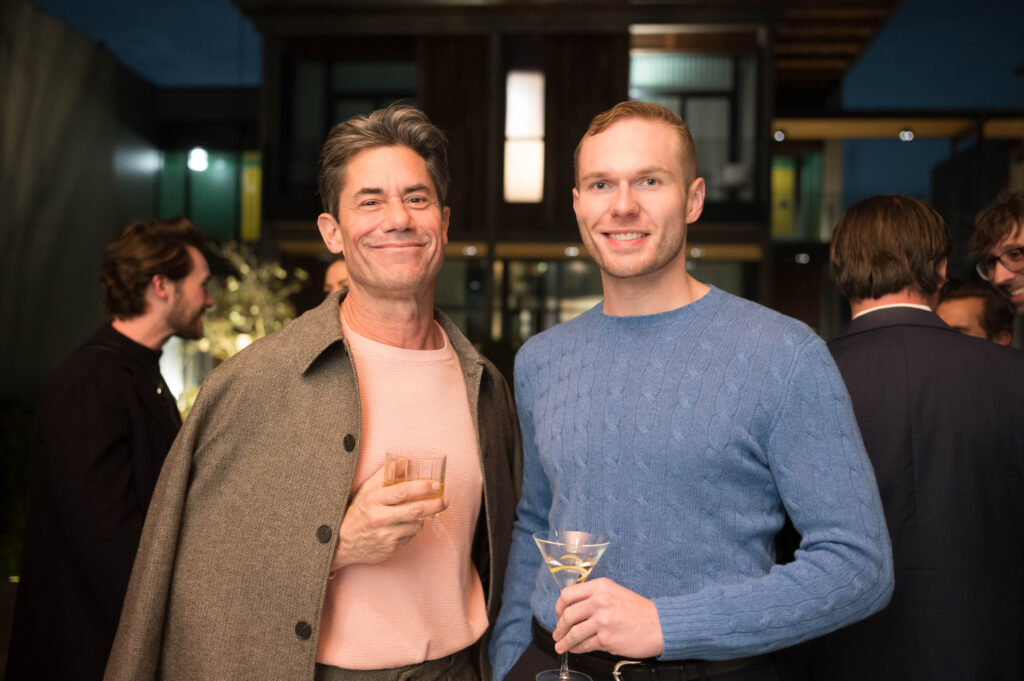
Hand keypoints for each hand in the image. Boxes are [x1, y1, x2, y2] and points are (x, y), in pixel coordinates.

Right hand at [332, 464, 446, 568]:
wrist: (343, 543)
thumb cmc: (358, 512)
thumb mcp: (367, 490)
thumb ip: (385, 474)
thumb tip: (405, 460)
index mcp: (374, 500)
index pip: (402, 491)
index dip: (422, 487)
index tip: (436, 484)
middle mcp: (380, 518)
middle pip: (416, 509)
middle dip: (435, 503)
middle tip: (445, 499)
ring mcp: (385, 535)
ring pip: (416, 524)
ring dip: (423, 518)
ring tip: (420, 513)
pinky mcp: (390, 549)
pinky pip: (411, 537)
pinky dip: (412, 530)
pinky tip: (405, 526)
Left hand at [552, 578, 663, 657]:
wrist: (659, 625)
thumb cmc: (638, 610)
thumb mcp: (615, 592)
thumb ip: (594, 596)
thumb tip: (573, 607)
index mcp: (600, 586)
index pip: (568, 594)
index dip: (559, 606)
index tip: (558, 614)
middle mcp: (599, 601)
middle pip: (567, 615)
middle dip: (559, 627)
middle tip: (557, 632)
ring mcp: (602, 621)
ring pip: (573, 633)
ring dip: (564, 641)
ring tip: (561, 645)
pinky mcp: (606, 639)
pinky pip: (584, 645)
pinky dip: (577, 649)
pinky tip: (576, 649)